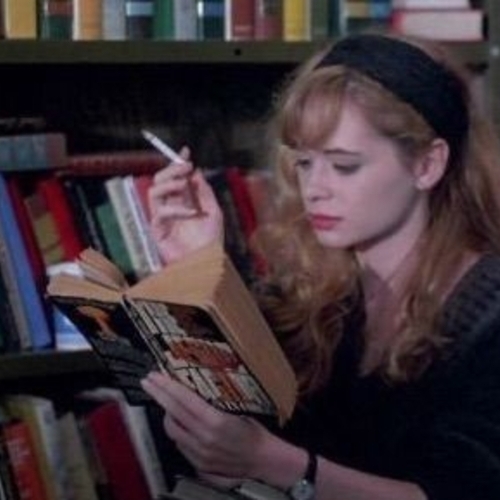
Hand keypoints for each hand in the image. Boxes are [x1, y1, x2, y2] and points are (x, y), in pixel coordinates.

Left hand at [141, 371, 267, 478]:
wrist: (262, 459)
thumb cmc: (254, 432)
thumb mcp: (238, 409)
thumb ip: (213, 402)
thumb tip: (195, 386)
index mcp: (216, 421)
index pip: (184, 400)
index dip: (167, 386)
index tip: (155, 376)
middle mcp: (205, 438)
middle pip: (173, 412)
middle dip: (158, 395)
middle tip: (148, 382)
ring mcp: (200, 452)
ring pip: (172, 430)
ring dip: (166, 413)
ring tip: (166, 401)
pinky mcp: (198, 463)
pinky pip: (179, 443)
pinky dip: (177, 430)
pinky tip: (179, 422)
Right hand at [148, 147, 223, 263]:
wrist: (206, 262)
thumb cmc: (211, 240)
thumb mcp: (214, 211)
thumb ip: (204, 191)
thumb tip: (196, 171)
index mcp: (184, 200)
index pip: (176, 177)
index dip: (178, 162)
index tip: (186, 151)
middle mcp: (171, 205)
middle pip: (161, 179)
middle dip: (172, 169)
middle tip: (186, 166)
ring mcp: (162, 217)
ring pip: (154, 191)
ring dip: (170, 184)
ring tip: (185, 185)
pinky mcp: (157, 229)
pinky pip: (160, 212)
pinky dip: (176, 209)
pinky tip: (191, 213)